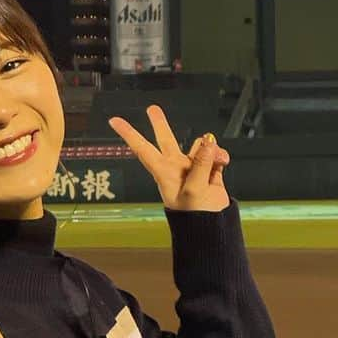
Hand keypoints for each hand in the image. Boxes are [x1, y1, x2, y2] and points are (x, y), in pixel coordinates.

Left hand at [108, 104, 230, 211]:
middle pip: (166, 140)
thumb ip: (200, 164)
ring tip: (218, 161)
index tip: (113, 120)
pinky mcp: (210, 171)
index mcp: (164, 173)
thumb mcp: (194, 189)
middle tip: (152, 109)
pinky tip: (224, 162)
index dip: (129, 134)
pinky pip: (215, 155)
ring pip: (200, 146)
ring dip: (210, 149)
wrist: (212, 229)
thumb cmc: (195, 215)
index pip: (142, 149)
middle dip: (160, 124)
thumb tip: (208, 142)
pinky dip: (221, 156)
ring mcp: (193, 168)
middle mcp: (176, 167)